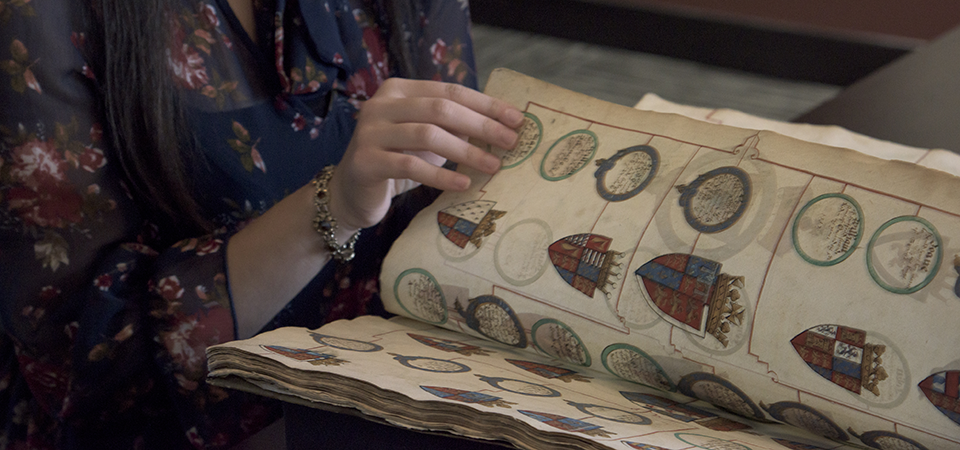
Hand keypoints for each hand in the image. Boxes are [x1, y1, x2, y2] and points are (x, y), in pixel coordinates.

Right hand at [328, 78, 523, 230]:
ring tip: (493, 165)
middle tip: (510, 142)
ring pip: (427, 135)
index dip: (486, 104)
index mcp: (398, 90)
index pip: (450, 91)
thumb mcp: (426, 138)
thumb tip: (503, 125)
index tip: (517, 119)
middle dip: (481, 125)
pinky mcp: (365, 161)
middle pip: (441, 109)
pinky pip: (411, 165)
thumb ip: (452, 125)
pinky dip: (441, 174)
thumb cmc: (396, 162)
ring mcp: (370, 131)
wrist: (351, 193)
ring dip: (466, 150)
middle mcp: (381, 104)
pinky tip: (463, 183)